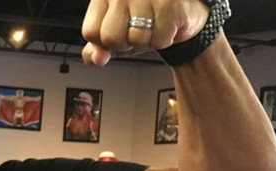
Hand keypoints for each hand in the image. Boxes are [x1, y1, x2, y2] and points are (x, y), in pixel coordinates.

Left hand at [82, 0, 209, 65]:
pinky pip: (158, 40)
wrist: (185, 12)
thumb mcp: (117, 35)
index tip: (118, 34)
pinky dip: (164, 40)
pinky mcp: (169, 3)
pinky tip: (168, 25)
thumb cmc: (147, 22)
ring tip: (155, 26)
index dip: (105, 43)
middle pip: (110, 37)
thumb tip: (97, 59)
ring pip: (135, 39)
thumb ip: (97, 49)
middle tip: (138, 32)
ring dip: (148, 42)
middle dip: (126, 44)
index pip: (90, 32)